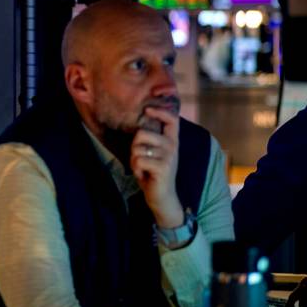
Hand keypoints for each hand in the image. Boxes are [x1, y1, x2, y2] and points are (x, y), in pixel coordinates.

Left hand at [130, 107, 182, 228]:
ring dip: (134, 160)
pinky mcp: (163, 167)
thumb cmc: (153, 172)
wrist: (162, 197)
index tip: (147, 109)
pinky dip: (136, 169)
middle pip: (141, 133)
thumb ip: (149, 139)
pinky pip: (138, 160)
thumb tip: (139, 122)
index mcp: (171, 140)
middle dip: (133, 147)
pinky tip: (144, 175)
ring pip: (137, 148)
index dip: (160, 111)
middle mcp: (172, 146)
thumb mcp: (153, 152)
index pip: (172, 119)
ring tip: (143, 168)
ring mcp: (169, 156)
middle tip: (141, 159)